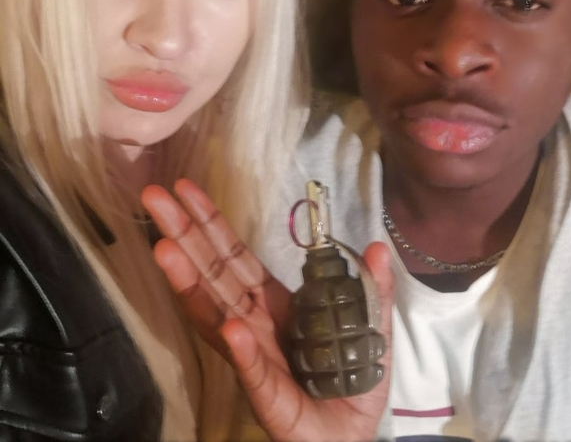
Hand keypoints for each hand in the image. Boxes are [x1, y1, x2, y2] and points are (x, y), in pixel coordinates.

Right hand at [141, 179, 393, 441]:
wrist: (351, 438)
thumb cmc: (351, 383)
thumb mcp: (371, 329)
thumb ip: (373, 289)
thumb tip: (379, 246)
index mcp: (272, 304)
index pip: (234, 257)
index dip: (212, 224)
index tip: (187, 190)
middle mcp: (252, 324)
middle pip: (213, 274)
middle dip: (184, 235)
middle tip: (154, 196)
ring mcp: (255, 358)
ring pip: (217, 315)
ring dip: (190, 282)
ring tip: (165, 249)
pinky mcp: (271, 397)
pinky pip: (255, 370)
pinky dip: (242, 350)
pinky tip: (231, 328)